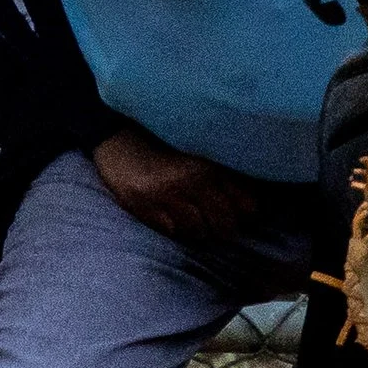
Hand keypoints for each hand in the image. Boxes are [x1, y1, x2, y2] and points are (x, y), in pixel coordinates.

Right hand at [92, 124, 266, 240]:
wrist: (116, 135)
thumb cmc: (163, 142)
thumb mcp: (200, 151)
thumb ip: (225, 171)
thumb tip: (251, 199)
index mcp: (210, 165)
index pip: (246, 205)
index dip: (247, 212)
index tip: (244, 213)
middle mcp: (190, 182)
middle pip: (224, 225)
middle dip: (226, 227)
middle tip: (222, 223)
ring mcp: (165, 197)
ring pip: (198, 232)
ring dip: (200, 230)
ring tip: (197, 220)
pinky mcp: (142, 208)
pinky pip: (171, 232)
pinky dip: (177, 229)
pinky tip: (175, 218)